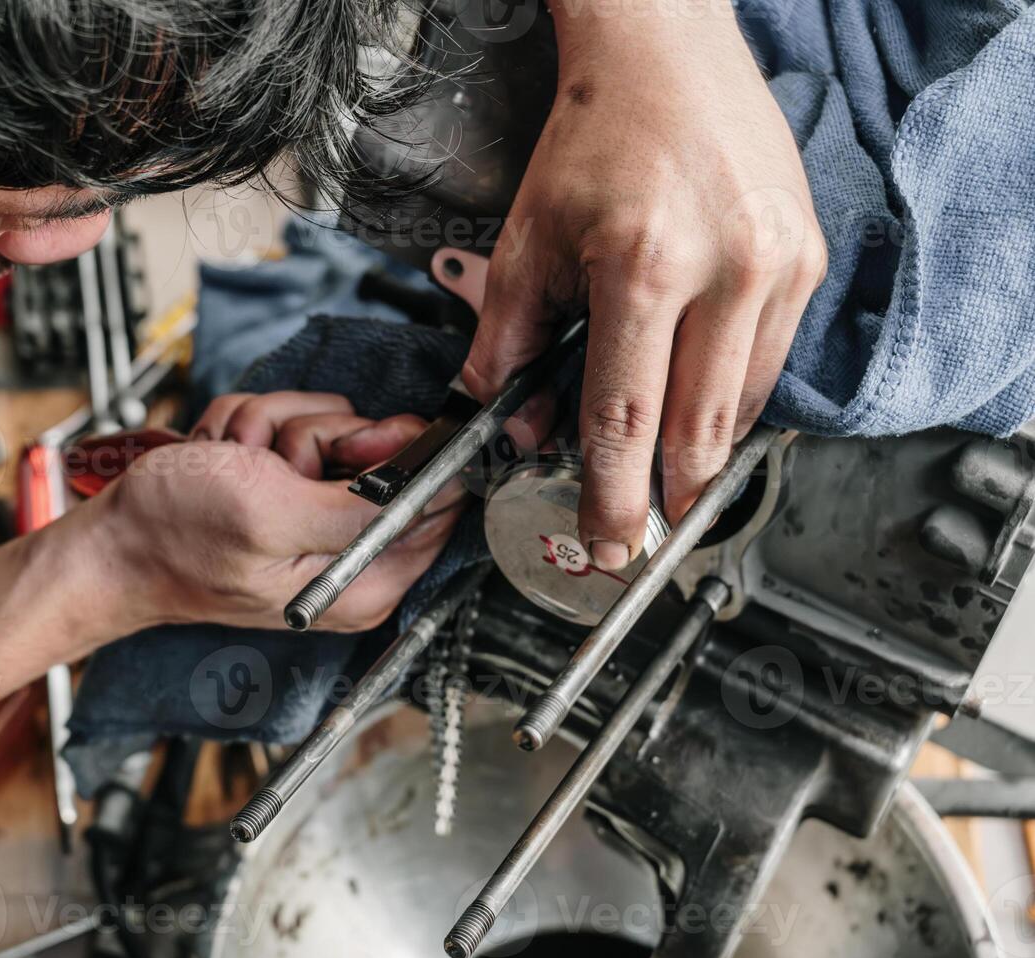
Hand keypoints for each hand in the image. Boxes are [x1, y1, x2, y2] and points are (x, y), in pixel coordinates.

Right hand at [83, 392, 453, 631]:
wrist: (111, 540)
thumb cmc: (177, 537)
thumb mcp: (276, 516)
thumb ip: (364, 506)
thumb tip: (445, 485)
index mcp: (364, 579)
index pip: (438, 501)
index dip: (402, 456)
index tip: (348, 450)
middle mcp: (348, 550)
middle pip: (382, 451)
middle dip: (314, 436)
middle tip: (271, 461)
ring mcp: (313, 515)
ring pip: (329, 426)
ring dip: (273, 428)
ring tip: (234, 462)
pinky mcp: (284, 488)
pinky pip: (291, 427)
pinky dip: (252, 430)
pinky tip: (224, 458)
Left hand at [461, 0, 826, 568]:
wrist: (667, 58)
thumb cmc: (594, 140)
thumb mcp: (526, 242)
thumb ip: (507, 344)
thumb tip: (507, 425)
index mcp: (647, 266)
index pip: (625, 417)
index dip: (614, 494)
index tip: (608, 541)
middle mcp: (729, 269)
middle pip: (699, 428)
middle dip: (669, 496)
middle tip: (643, 535)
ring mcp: (781, 265)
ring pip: (743, 405)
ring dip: (703, 453)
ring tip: (667, 480)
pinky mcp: (807, 261)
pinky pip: (769, 361)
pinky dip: (731, 398)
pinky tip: (700, 410)